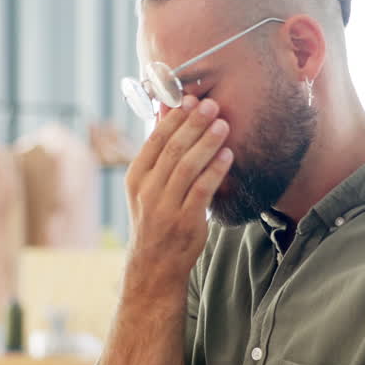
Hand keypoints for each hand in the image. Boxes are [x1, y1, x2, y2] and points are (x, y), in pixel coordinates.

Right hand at [124, 96, 233, 285]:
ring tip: (223, 125)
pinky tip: (228, 156)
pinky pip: (202, 190)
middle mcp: (147, 190)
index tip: (190, 99)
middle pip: (173, 149)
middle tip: (211, 105)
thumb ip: (158, 153)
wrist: (154, 265)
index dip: (174, 118)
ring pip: (187, 166)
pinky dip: (215, 170)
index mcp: (136, 177)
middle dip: (193, 124)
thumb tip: (166, 113)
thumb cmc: (155, 220)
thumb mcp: (147, 187)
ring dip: (207, 142)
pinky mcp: (185, 221)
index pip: (154, 140)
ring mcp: (165, 206)